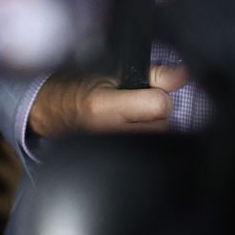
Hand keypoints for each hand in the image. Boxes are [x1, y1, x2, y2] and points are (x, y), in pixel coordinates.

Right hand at [26, 64, 188, 140]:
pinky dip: (144, 138)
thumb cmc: (79, 87)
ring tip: (129, 116)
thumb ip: (150, 74)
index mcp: (104, 108)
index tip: (145, 89)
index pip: (160, 105)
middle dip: (155, 110)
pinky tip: (129, 130)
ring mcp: (111, 151)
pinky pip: (146, 150)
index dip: (159, 93)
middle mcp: (108, 134)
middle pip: (163, 124)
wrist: (52, 113)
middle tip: (133, 102)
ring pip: (157, 138)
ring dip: (151, 125)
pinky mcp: (116, 163)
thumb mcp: (111, 72)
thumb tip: (182, 75)